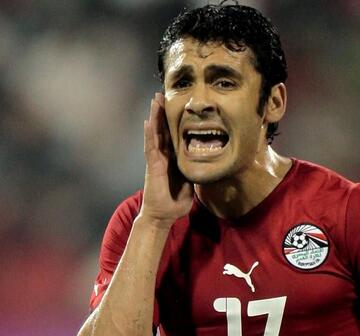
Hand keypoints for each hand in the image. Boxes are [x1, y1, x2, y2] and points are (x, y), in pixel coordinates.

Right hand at [139, 92, 192, 227]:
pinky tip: (148, 121)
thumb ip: (196, 170)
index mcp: (172, 159)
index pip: (173, 135)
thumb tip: (209, 163)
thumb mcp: (191, 182)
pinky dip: (149, 134)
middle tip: (162, 93)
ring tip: (155, 100)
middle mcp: (163, 156)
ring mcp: (156, 160)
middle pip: (162, 130)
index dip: (174, 120)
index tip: (177, 105)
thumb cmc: (176, 201)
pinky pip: (150, 147)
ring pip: (155, 134)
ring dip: (155, 117)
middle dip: (162, 112)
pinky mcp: (153, 167)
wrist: (163, 216)